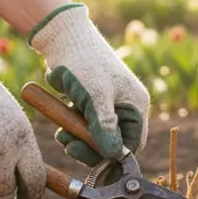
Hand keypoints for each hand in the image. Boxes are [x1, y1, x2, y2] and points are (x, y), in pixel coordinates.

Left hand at [28, 3, 149, 165]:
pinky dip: (74, 129)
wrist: (63, 37)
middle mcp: (126, 107)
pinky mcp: (92, 103)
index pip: (133, 144)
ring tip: (62, 135)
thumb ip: (105, 126)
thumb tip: (114, 155)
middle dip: (92, 148)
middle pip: (114, 143)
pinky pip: (86, 126)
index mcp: (136, 105)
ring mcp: (109, 105)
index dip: (114, 156)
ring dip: (79, 140)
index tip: (93, 161)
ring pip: (97, 136)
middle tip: (70, 146)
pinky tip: (61, 126)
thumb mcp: (95, 96)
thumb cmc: (84, 62)